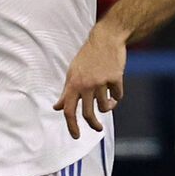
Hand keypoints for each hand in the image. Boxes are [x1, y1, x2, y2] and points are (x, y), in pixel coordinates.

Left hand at [53, 24, 124, 138]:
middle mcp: (86, 84)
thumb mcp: (73, 72)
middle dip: (93, 124)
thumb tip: (57, 107)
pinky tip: (115, 89)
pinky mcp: (116, 78)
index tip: (76, 136)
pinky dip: (117, 96)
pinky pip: (118, 96)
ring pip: (105, 106)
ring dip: (108, 107)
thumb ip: (66, 92)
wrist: (107, 38)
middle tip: (98, 129)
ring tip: (108, 102)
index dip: (72, 126)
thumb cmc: (88, 56)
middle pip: (88, 113)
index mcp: (73, 83)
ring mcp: (102, 81)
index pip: (69, 110)